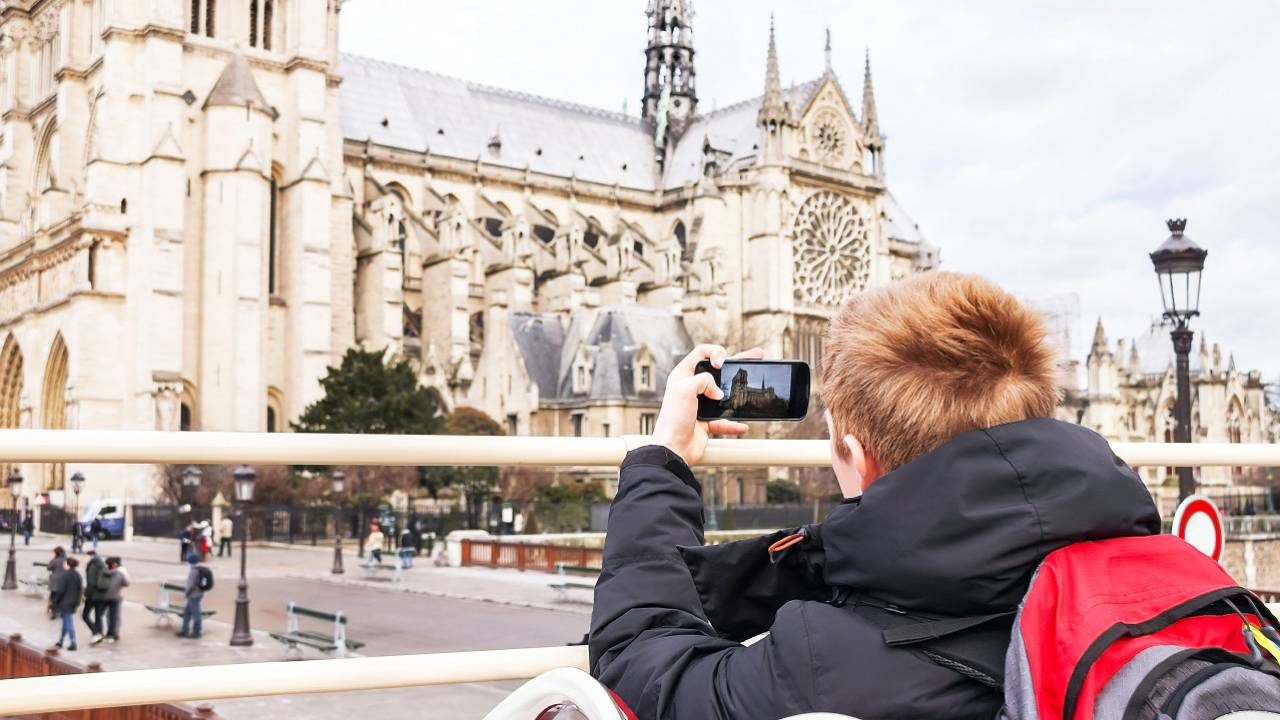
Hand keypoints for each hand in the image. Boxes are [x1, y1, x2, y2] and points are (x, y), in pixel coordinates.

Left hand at [650, 344, 763, 465]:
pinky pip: (724, 420)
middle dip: (737, 362)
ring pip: (724, 395)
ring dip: (738, 393)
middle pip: (718, 371)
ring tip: (753, 386)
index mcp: (683, 375)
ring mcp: (700, 405)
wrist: (673, 448)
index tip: (721, 364)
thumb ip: (704, 380)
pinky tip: (743, 425)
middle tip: (755, 356)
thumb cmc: (672, 419)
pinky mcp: (706, 422)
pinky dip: (734, 424)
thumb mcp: (685, 388)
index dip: (715, 353)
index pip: (701, 353)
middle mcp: (692, 388)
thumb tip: (718, 392)